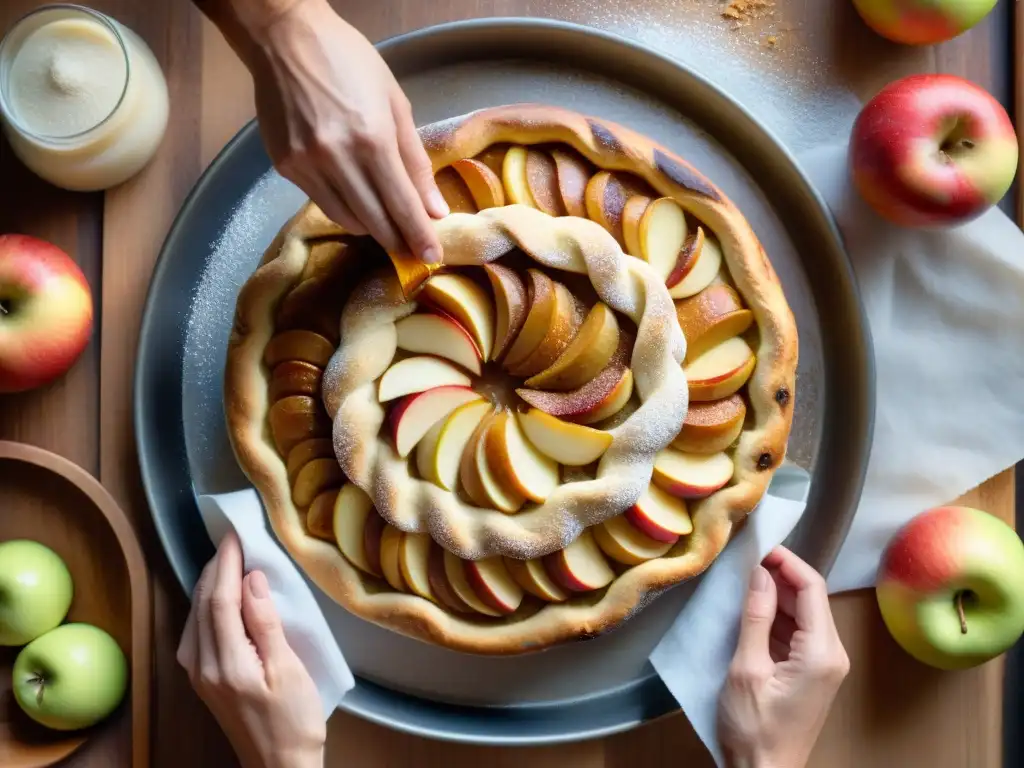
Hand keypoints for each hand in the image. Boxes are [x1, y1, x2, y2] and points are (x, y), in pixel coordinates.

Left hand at [177, 532, 324, 767]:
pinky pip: (197, 631)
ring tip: (229, 561)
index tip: (236, 536)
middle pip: (202, 604)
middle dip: (216, 568)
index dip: (226, 563)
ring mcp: (199, 675)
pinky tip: (221, 598)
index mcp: (226, 663)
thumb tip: (252, 579)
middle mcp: (203, 667)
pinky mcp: (203, 681)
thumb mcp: (288, 670)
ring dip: (210, 585)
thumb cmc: (294, 721)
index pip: (219, 599)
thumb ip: (266, 623)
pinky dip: (207, 606)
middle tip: (233, 540)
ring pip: (195, 616)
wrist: (279, 767)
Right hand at [242, 0, 447, 261]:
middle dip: (396, 240)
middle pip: (374, 221)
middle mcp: (337, 159)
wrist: (285, 39)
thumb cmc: (349, 62)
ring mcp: (306, 165)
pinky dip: (344, 207)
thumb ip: (415, 160)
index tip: (432, 256)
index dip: (418, 235)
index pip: (402, 204)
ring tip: (386, 225)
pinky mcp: (285, 167)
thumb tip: (434, 208)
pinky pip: (322, 202)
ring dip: (370, 227)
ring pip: (346, 218)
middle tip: (412, 251)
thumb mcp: (395, 103)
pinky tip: (355, 198)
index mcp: (372, 140)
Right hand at [717, 546, 849, 767]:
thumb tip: (759, 573)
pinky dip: (774, 617)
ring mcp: (823, 664)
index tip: (758, 546)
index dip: (786, 561)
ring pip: (802, 614)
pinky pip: (796, 632)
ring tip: (741, 581)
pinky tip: (749, 610)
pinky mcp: (810, 673)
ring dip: (775, 595)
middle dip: (779, 575)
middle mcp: (831, 654)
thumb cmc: (754, 728)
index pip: (812, 587)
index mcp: (822, 652)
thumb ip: (755, 617)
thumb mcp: (747, 668)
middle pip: (810, 598)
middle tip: (743, 560)